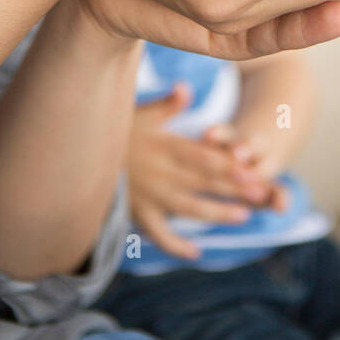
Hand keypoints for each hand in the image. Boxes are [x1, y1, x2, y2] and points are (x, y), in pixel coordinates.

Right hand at [128, 85, 275, 259]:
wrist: (78, 157)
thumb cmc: (114, 132)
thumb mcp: (138, 113)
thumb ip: (166, 105)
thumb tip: (185, 88)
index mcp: (164, 146)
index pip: (201, 156)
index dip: (227, 163)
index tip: (251, 167)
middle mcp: (161, 172)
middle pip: (203, 182)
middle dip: (233, 188)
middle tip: (261, 193)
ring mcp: (150, 196)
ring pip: (189, 208)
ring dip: (217, 213)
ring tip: (243, 216)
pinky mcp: (138, 214)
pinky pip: (159, 234)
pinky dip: (176, 246)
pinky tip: (195, 251)